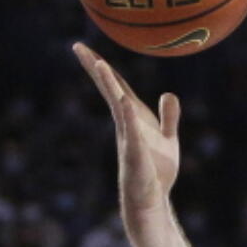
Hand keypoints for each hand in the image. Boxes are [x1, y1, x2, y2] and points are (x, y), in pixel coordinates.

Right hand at [74, 42, 180, 220]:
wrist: (152, 199)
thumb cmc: (157, 171)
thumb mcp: (168, 138)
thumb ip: (168, 117)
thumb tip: (168, 93)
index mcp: (134, 117)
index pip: (117, 87)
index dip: (105, 68)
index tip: (88, 48)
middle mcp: (126, 123)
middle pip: (109, 90)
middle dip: (95, 68)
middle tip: (78, 46)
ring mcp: (128, 137)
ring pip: (117, 105)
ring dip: (108, 84)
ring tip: (99, 63)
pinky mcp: (135, 153)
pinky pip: (131, 130)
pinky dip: (127, 115)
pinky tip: (124, 101)